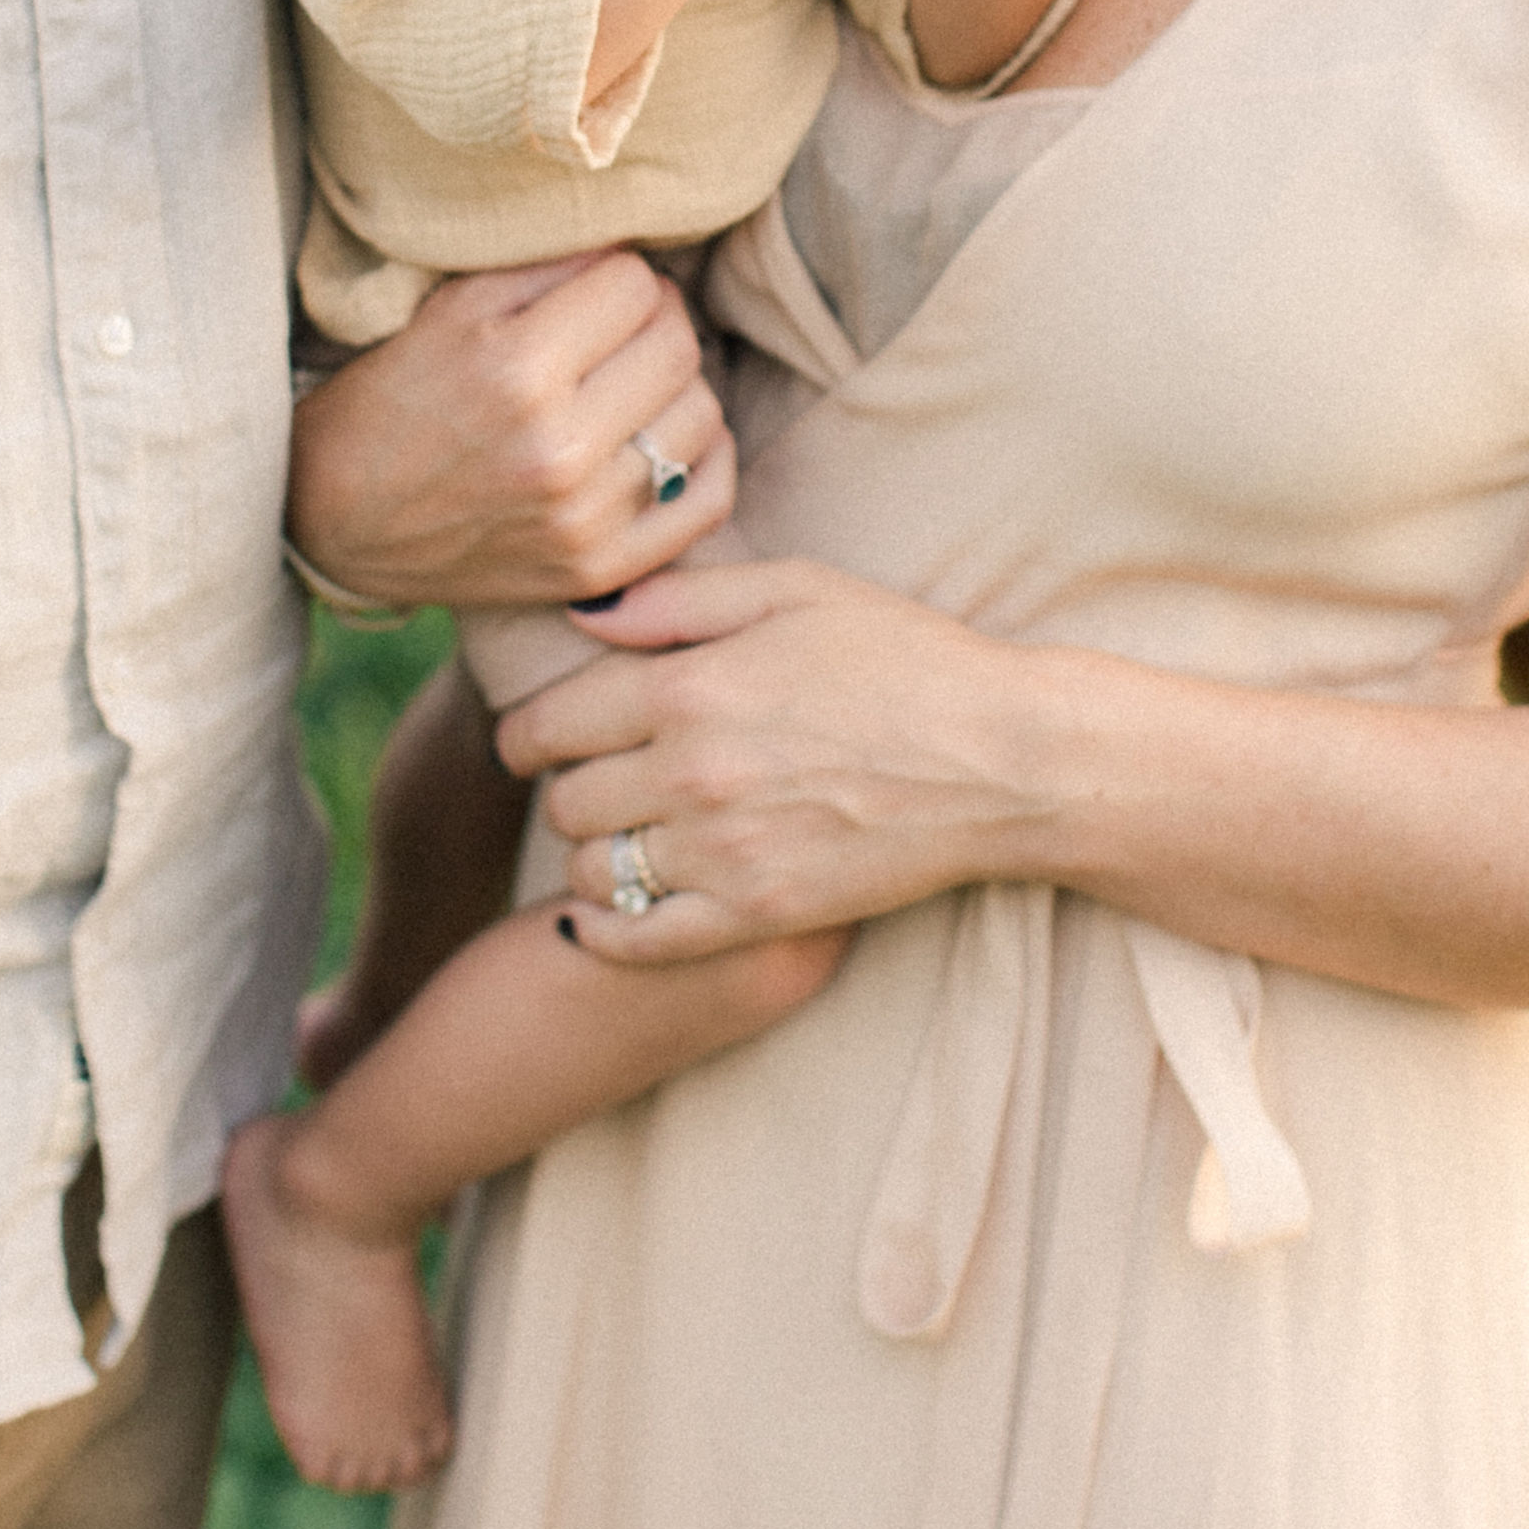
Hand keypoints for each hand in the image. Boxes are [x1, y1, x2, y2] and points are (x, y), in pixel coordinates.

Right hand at [286, 253, 730, 612]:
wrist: (335, 518)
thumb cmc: (392, 399)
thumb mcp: (448, 309)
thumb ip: (547, 269)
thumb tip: (634, 248)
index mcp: (516, 370)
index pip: (635, 285)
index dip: (619, 274)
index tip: (598, 288)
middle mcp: (557, 450)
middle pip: (677, 346)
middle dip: (656, 319)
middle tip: (621, 326)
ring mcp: (584, 519)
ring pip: (700, 414)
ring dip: (675, 385)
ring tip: (630, 382)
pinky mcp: (597, 569)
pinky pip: (706, 498)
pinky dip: (701, 456)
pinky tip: (664, 435)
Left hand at [494, 557, 1048, 961]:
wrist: (1003, 758)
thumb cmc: (906, 657)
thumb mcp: (797, 589)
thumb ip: (680, 599)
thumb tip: (582, 612)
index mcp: (690, 688)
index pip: (548, 721)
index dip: (525, 728)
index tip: (535, 733)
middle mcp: (693, 775)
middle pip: (563, 799)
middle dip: (561, 786)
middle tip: (588, 778)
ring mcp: (725, 853)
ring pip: (591, 871)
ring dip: (588, 854)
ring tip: (617, 835)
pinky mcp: (759, 915)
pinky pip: (638, 939)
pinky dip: (604, 929)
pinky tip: (610, 909)